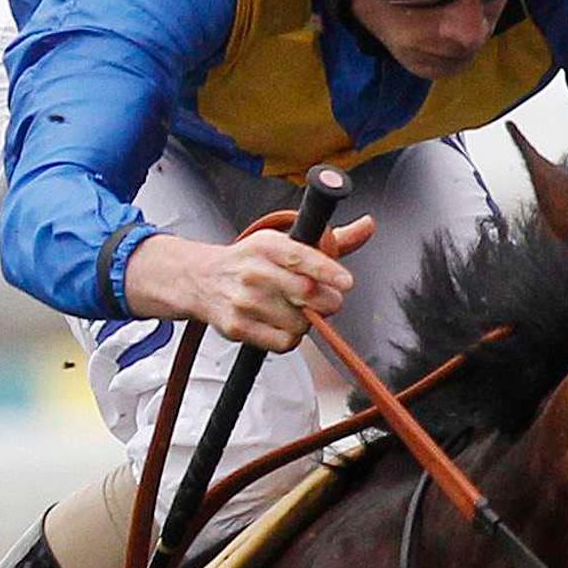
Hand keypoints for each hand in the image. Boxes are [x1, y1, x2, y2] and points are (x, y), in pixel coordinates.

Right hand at [127, 216, 377, 349]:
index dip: (328, 272)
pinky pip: (282, 342)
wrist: (199, 279)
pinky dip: (291, 338)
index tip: (346, 282)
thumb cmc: (249, 261)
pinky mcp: (237, 327)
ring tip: (298, 311)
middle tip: (330, 301)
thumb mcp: (283, 241)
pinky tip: (283, 325)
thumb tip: (369, 226)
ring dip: (307, 321)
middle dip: (327, 302)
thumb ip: (330, 239)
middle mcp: (254, 272)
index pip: (302, 257)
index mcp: (268, 245)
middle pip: (305, 294)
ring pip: (298, 322)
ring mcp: (244, 302)